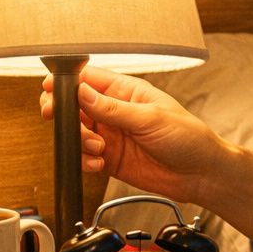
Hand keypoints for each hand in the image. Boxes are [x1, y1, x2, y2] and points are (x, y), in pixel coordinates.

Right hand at [39, 65, 225, 205]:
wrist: (201, 174)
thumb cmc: (188, 138)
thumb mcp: (150, 118)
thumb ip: (112, 108)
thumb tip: (80, 91)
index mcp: (127, 91)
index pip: (88, 78)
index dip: (66, 81)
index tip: (51, 89)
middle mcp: (115, 111)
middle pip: (73, 105)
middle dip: (63, 113)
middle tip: (59, 119)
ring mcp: (111, 135)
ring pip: (76, 132)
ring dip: (79, 141)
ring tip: (99, 149)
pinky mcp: (110, 158)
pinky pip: (84, 157)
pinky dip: (85, 160)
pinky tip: (99, 163)